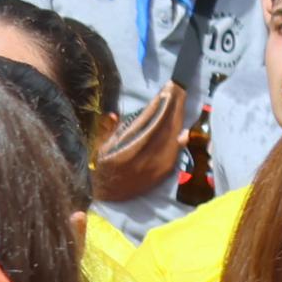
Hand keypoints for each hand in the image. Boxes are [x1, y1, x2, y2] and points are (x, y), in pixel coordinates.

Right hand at [95, 83, 190, 203]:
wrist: (109, 193)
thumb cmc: (101, 166)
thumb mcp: (98, 146)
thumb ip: (107, 130)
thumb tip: (113, 115)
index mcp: (132, 145)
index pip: (151, 119)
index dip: (160, 103)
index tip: (168, 88)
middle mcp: (149, 154)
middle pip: (166, 125)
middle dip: (173, 107)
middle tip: (178, 89)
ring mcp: (160, 163)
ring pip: (173, 137)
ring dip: (178, 120)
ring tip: (181, 104)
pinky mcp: (164, 171)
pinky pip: (175, 151)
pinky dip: (179, 140)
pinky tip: (183, 132)